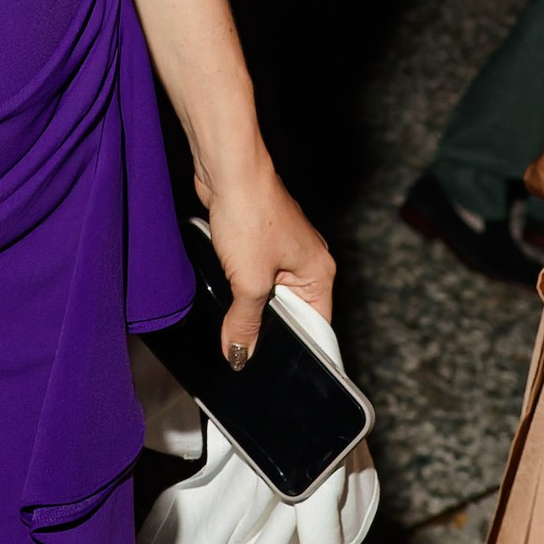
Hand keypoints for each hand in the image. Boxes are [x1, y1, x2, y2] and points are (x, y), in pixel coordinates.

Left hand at [200, 162, 335, 368]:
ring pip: (268, 294)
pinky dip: (239, 286)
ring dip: (249, 307)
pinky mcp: (258, 240)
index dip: (300, 350)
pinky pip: (252, 275)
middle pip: (291, 312)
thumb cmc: (250, 214)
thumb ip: (245, 322)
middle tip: (246, 352)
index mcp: (320, 272)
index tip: (283, 374)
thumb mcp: (248, 281)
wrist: (227, 169)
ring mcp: (282, 250)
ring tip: (232, 323)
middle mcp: (307, 261)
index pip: (318, 326)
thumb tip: (241, 354)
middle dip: (268, 330)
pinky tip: (223, 293)